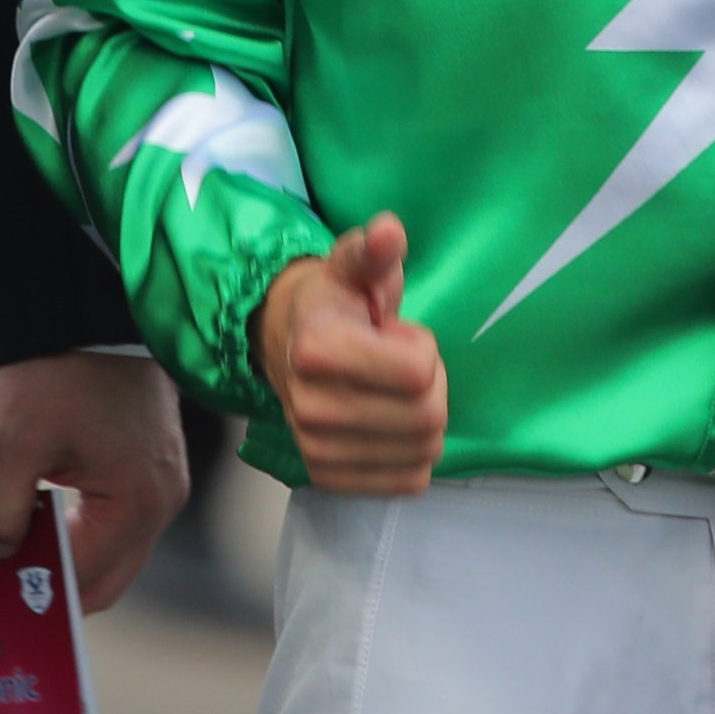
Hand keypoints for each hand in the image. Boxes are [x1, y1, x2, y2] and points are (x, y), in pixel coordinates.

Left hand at [0, 351, 187, 610]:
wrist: (92, 305)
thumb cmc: (61, 370)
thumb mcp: (14, 444)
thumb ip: (0, 513)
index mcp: (138, 503)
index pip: (85, 581)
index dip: (37, 596)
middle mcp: (163, 500)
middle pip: (107, 580)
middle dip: (58, 590)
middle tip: (4, 593)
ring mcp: (163, 481)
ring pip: (114, 552)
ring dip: (68, 559)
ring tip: (16, 556)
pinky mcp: (152, 463)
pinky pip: (118, 519)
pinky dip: (81, 531)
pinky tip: (39, 522)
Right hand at [254, 215, 445, 495]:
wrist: (284, 344)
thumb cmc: (334, 303)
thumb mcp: (353, 266)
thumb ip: (374, 252)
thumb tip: (389, 232)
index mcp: (317, 351)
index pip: (419, 373)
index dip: (422, 349)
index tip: (395, 334)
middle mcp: (311, 408)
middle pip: (428, 417)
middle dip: (430, 385)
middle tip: (400, 364)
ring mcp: (317, 450)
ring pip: (424, 451)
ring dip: (422, 419)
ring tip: (391, 390)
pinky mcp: (328, 478)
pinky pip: (408, 481)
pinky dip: (413, 453)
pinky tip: (389, 423)